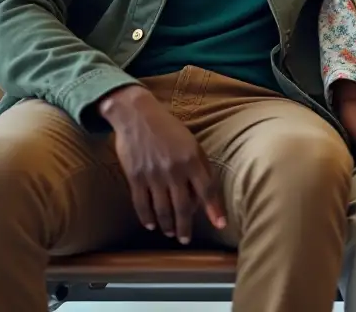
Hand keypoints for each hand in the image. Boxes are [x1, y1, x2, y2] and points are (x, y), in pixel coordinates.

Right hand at [99, 86, 225, 244]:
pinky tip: (151, 225)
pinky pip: (141, 203)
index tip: (220, 225)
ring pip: (162, 209)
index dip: (214, 210)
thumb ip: (200, 166)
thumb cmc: (169, 128)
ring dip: (168, 225)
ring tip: (171, 233)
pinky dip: (147, 217)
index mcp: (192, 160)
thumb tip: (205, 194)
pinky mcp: (135, 177)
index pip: (207, 191)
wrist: (137, 115)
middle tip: (186, 239)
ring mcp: (154, 175)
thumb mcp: (191, 142)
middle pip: (183, 206)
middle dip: (185, 226)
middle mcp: (174, 170)